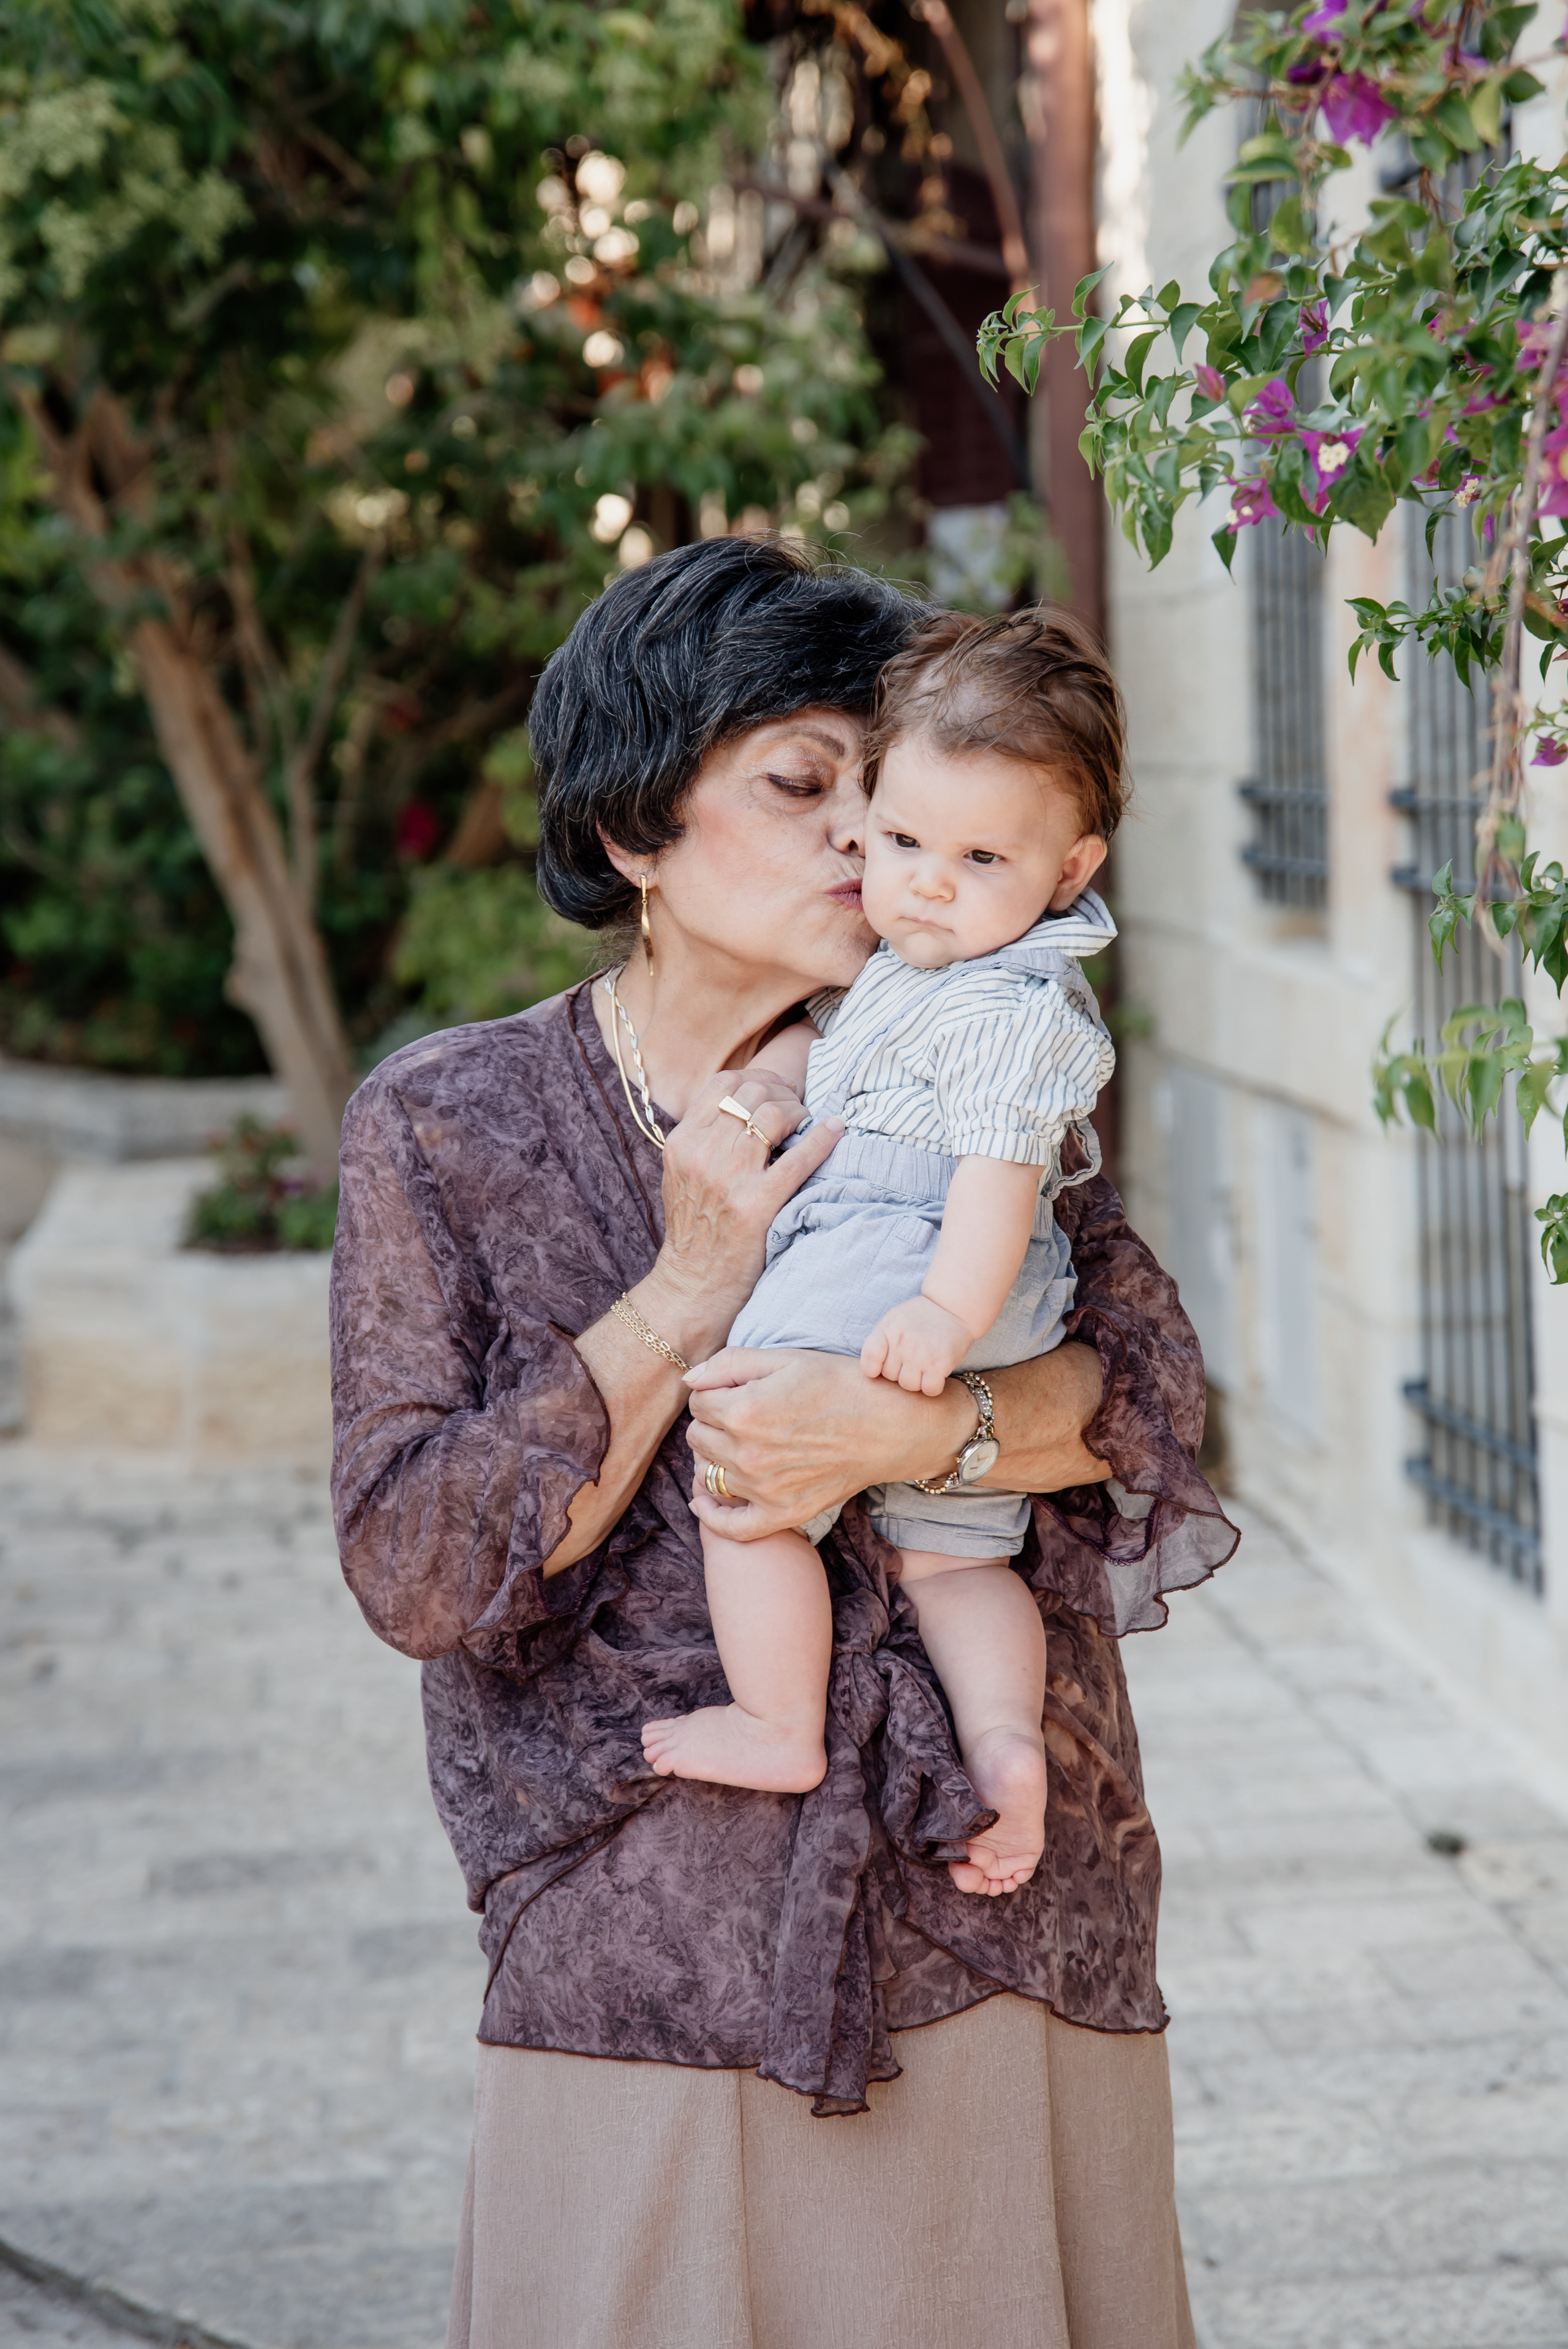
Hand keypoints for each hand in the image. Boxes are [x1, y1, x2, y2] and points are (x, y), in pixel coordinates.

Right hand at [642, 1077, 843, 1366]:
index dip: (757, 1079)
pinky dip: (822, 1138)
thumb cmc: (696, 1231)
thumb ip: (705, 1139)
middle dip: (783, 1093)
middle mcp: (701, 1155)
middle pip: (751, 1093)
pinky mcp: (757, 1206)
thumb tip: (748, 1106)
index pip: (723, 1083)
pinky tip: (835, 1130)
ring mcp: (728, 1180)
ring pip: (772, 1115)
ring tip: (808, 1124)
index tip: (776, 1091)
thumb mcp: (685, 1176)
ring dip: (799, 1111)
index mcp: (681, 1143)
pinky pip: (798, 1158)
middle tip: (798, 1109)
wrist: (693, 1287)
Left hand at [684, 1348, 976, 1539]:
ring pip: (708, 1473)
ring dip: (717, 1457)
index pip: (697, 1403)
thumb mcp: (785, 1359)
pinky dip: (712, 1515)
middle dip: (712, 1422)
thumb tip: (689, 1380)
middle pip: (698, 1438)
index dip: (713, 1391)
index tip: (735, 1389)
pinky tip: (705, 1500)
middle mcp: (748, 1455)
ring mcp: (765, 1490)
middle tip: (743, 1412)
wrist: (891, 1425)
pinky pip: (732, 1526)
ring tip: (743, 1443)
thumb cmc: (840, 1385)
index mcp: (744, 1411)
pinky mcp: (783, 1514)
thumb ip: (729, 1364)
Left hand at [860, 1294, 970, 1395]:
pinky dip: (932, 1386)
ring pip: (908, 1385)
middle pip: (889, 1376)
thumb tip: (872, 1371)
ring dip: (916, 1380)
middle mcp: (903, 1342)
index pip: (870, 1359)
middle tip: (912, 1358)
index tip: (883, 1365)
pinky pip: (929, 1390)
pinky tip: (935, 1374)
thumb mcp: (894, 1319)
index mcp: (888, 1329)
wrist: (953, 1308)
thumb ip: (880, 1341)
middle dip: (899, 1372)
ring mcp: (921, 1354)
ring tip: (924, 1365)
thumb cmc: (920, 1317)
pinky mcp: (940, 1364)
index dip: (874, 1369)